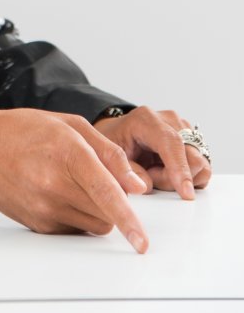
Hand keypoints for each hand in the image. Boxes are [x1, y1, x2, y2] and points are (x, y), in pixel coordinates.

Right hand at [0, 106, 149, 251]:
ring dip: (96, 209)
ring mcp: (44, 208)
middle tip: (94, 177)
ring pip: (94, 224)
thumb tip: (137, 186)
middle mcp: (54, 184)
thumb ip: (109, 152)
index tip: (141, 243)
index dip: (128, 219)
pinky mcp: (39, 225)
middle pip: (105, 211)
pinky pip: (75, 228)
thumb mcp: (70, 124)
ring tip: (72, 182)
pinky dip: (77, 215)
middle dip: (112, 200)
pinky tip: (56, 192)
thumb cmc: (24, 130)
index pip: (105, 191)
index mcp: (67, 152)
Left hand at [94, 106, 211, 196]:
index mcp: (146, 119)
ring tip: (157, 173)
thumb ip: (125, 171)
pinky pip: (201, 168)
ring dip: (181, 178)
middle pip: (192, 157)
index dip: (180, 168)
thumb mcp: (109, 156)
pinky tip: (167, 171)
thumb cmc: (116, 142)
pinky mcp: (193, 141)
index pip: (171, 142)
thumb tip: (146, 186)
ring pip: (200, 165)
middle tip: (151, 177)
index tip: (185, 193)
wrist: (121, 133)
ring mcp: (184, 129)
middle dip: (174, 179)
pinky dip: (186, 177)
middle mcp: (170, 120)